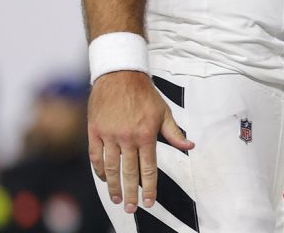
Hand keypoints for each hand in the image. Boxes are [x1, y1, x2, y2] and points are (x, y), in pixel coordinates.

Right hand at [87, 70, 193, 212]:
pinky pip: (95, 156)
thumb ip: (174, 133)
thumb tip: (190, 147)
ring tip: (116, 199)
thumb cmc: (145, 94)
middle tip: (132, 209)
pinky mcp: (94, 131)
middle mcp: (127, 138)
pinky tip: (103, 179)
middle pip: (128, 173)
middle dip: (130, 194)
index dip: (149, 188)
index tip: (149, 202)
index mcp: (146, 135)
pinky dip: (99, 170)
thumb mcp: (164, 112)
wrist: (120, 75)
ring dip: (113, 186)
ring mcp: (109, 135)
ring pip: (110, 168)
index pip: (148, 169)